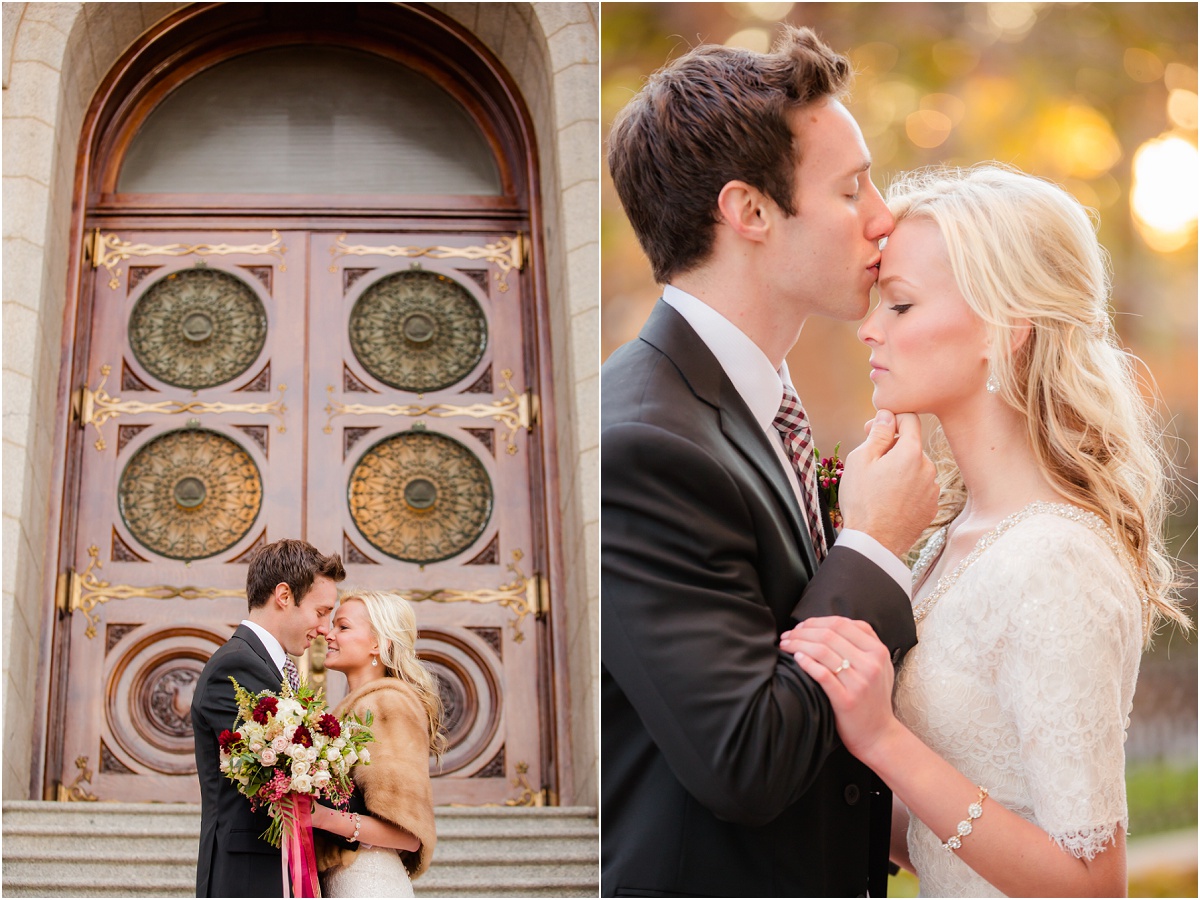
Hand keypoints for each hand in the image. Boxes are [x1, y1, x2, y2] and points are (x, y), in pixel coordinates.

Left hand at [780, 616, 899, 761]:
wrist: (879, 735)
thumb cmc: (873, 698)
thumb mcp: (879, 666)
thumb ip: (863, 643)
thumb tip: (831, 624)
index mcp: (878, 651)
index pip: (842, 624)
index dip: (816, 621)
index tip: (800, 626)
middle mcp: (871, 664)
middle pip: (829, 635)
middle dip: (802, 631)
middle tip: (787, 635)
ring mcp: (859, 683)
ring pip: (823, 651)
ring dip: (798, 644)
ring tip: (785, 645)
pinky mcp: (847, 700)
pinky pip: (822, 675)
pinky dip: (806, 663)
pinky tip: (796, 659)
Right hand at [837, 409, 937, 556]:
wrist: (874, 542)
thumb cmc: (862, 500)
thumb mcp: (861, 460)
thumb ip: (878, 433)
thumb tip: (887, 415)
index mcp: (911, 452)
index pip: (910, 419)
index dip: (890, 419)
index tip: (874, 430)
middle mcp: (928, 468)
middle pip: (911, 445)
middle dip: (892, 448)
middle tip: (870, 463)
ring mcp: (932, 489)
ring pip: (916, 468)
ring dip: (900, 469)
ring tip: (878, 487)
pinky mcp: (931, 507)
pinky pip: (920, 488)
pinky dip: (907, 488)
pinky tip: (889, 500)